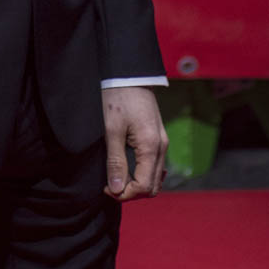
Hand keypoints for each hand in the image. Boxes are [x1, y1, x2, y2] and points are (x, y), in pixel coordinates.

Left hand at [102, 86, 167, 201]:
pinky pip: (154, 165)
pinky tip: (127, 168)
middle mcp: (161, 147)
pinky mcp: (158, 137)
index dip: (124, 194)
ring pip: (155, 177)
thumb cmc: (118, 98)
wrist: (129, 74)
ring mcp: (162, 142)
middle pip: (152, 186)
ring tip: (116, 177)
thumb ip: (115, 161)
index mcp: (151, 147)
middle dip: (131, 192)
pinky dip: (142, 173)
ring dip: (137, 184)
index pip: (143, 186)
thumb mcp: (112, 130)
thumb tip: (116, 190)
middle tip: (110, 186)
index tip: (106, 189)